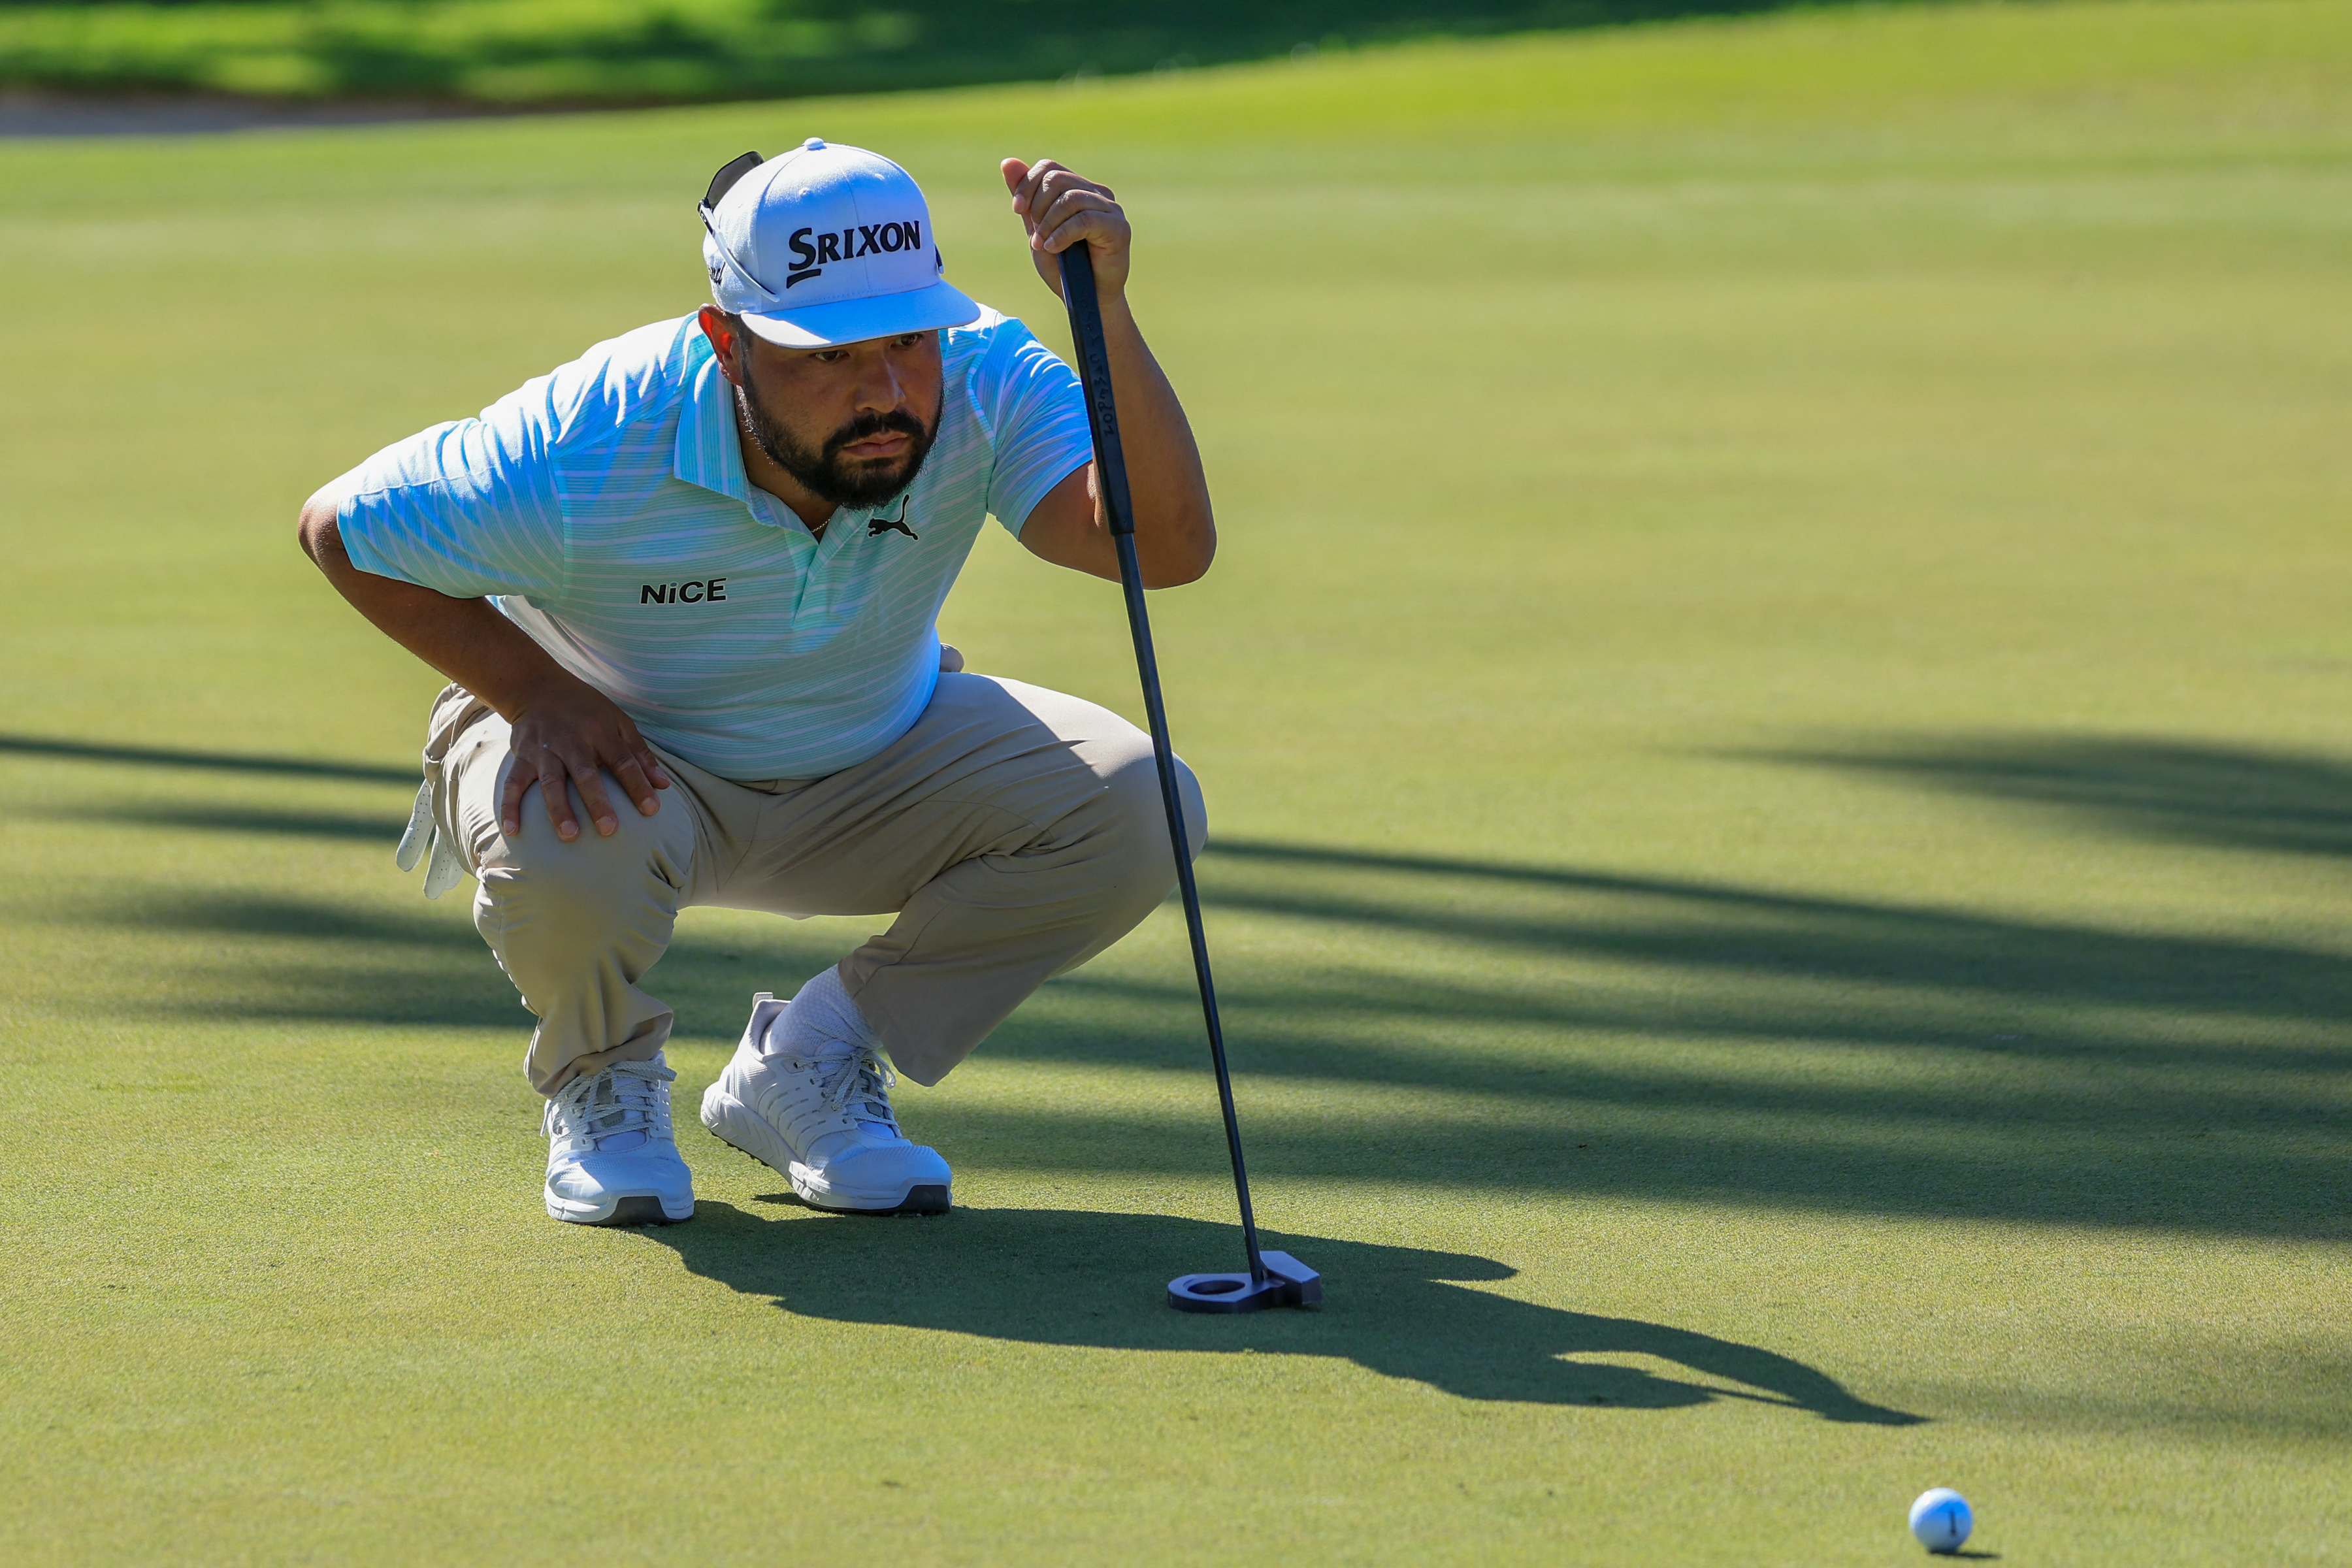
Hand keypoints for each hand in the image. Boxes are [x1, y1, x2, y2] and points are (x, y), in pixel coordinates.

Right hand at [499, 673, 669, 841]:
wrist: (538, 687)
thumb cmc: (586, 709)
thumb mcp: (618, 721)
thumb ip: (640, 755)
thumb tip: (664, 786)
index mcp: (600, 731)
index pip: (623, 761)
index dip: (638, 785)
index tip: (652, 810)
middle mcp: (572, 740)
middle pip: (586, 773)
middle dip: (597, 802)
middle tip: (609, 830)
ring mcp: (544, 749)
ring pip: (551, 781)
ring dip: (558, 808)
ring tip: (569, 835)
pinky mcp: (521, 755)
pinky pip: (513, 783)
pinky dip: (510, 806)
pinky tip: (513, 830)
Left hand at [1001, 158, 1130, 300]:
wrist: (1087, 300)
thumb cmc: (1064, 268)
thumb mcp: (1037, 229)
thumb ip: (1027, 199)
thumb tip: (1008, 162)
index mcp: (1079, 189)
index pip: (1049, 167)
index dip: (1027, 184)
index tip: (1017, 209)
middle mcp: (1097, 194)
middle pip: (1057, 178)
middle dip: (1037, 207)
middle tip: (1035, 237)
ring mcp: (1111, 209)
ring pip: (1070, 198)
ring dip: (1048, 224)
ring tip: (1043, 246)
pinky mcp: (1119, 228)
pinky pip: (1084, 219)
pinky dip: (1063, 234)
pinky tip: (1054, 248)